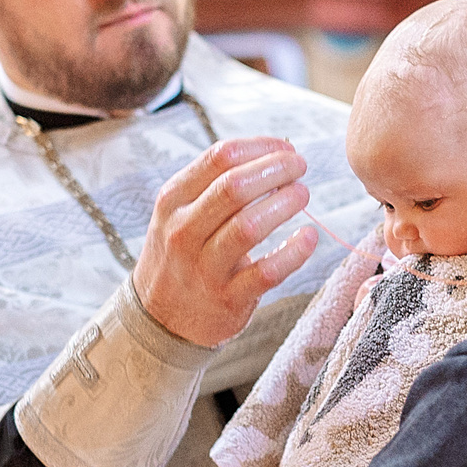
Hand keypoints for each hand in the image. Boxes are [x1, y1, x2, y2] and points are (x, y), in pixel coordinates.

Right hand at [135, 137, 317, 346]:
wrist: (159, 319)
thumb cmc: (181, 254)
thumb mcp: (179, 213)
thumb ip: (215, 184)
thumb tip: (274, 153)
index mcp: (173, 200)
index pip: (220, 157)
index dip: (261, 146)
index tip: (285, 148)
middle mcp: (184, 231)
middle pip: (235, 187)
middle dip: (276, 169)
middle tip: (300, 167)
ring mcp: (204, 268)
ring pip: (249, 226)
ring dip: (285, 204)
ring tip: (302, 194)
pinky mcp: (228, 299)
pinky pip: (267, 271)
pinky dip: (293, 252)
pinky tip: (308, 238)